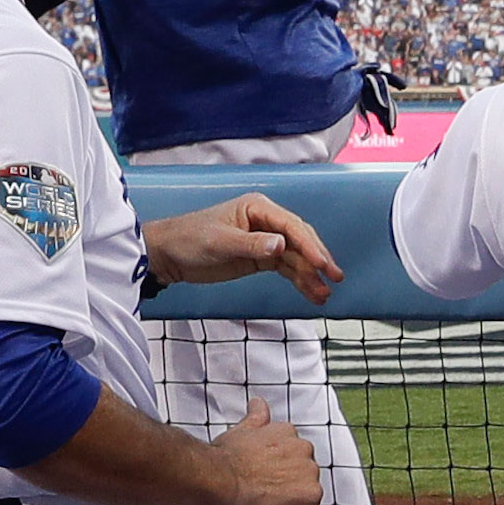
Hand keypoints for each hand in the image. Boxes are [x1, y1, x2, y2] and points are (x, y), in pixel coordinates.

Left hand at [144, 195, 341, 305]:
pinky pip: (287, 268)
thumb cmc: (189, 240)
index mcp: (257, 208)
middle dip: (318, 260)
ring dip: (311, 276)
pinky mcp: (261, 258)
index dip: (310, 245)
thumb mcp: (220, 242)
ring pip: (296, 257)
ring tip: (324, 295)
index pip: (291, 226)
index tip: (322, 264)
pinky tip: (312, 293)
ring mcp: (265, 240)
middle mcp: (266, 221)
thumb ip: (252, 244)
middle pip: (300, 240)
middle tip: (334, 278)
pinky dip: (300, 281)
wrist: (169, 255)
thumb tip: (281, 245)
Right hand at [207, 398, 318, 504]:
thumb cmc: (227, 458)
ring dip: (292, 495)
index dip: (278, 466)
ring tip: (266, 497)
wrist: (222, 479)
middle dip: (286, 479)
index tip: (264, 472)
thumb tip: (258, 403)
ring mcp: (309, 470)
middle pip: (302, 470)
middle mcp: (303, 448)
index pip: (293, 452)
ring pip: (307, 489)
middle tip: (263, 486)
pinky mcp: (311, 493)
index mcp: (288, 432)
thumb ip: (256, 418)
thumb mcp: (242, 430)